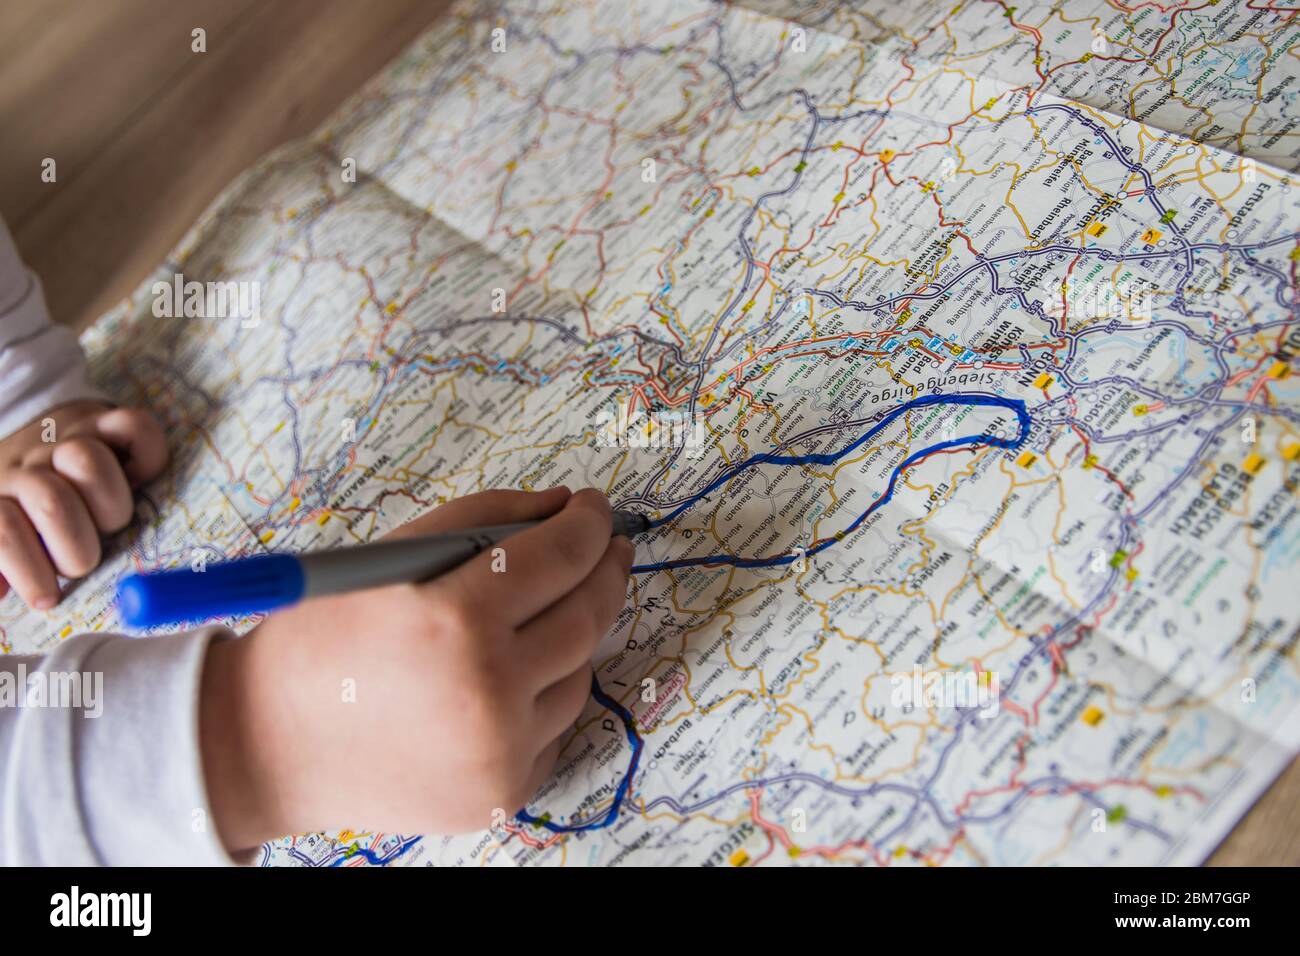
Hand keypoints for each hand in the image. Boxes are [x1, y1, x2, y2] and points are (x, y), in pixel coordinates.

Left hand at [0, 400, 167, 608]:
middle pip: (52, 503)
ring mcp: (66, 438)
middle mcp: (29, 466)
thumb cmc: (21, 504)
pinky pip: (135, 426)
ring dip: (111, 504)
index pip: (4, 533)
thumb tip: (0, 592)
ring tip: (111, 523)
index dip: (29, 571)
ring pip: (88, 461)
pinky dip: (147, 458)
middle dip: (78, 547)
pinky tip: (140, 480)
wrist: (28, 437)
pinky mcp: (104, 419)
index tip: (48, 597)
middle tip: (83, 559)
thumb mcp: (1, 530)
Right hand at [200, 486, 633, 853]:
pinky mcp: (503, 793)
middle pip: (587, 616)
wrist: (265, 744)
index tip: (594, 508)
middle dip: (604, 571)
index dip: (588, 524)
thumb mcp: (394, 554)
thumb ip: (487, 518)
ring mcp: (501, 752)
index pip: (561, 557)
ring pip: (579, 674)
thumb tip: (564, 507)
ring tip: (536, 616)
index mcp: (455, 621)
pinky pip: (554, 726)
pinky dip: (543, 695)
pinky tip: (507, 678)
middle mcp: (489, 692)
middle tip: (607, 547)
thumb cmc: (323, 638)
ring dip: (570, 636)